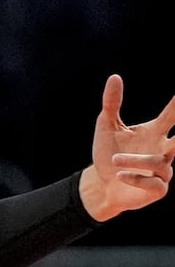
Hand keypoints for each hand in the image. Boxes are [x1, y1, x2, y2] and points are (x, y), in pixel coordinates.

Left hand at [87, 74, 174, 218]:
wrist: (99, 184)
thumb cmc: (107, 154)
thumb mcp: (106, 127)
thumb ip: (112, 104)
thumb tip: (115, 77)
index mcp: (156, 131)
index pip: (173, 114)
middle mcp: (163, 150)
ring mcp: (162, 170)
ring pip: (160, 163)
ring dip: (137, 160)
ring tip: (115, 159)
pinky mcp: (156, 190)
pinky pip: (154, 183)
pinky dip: (137, 178)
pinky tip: (121, 175)